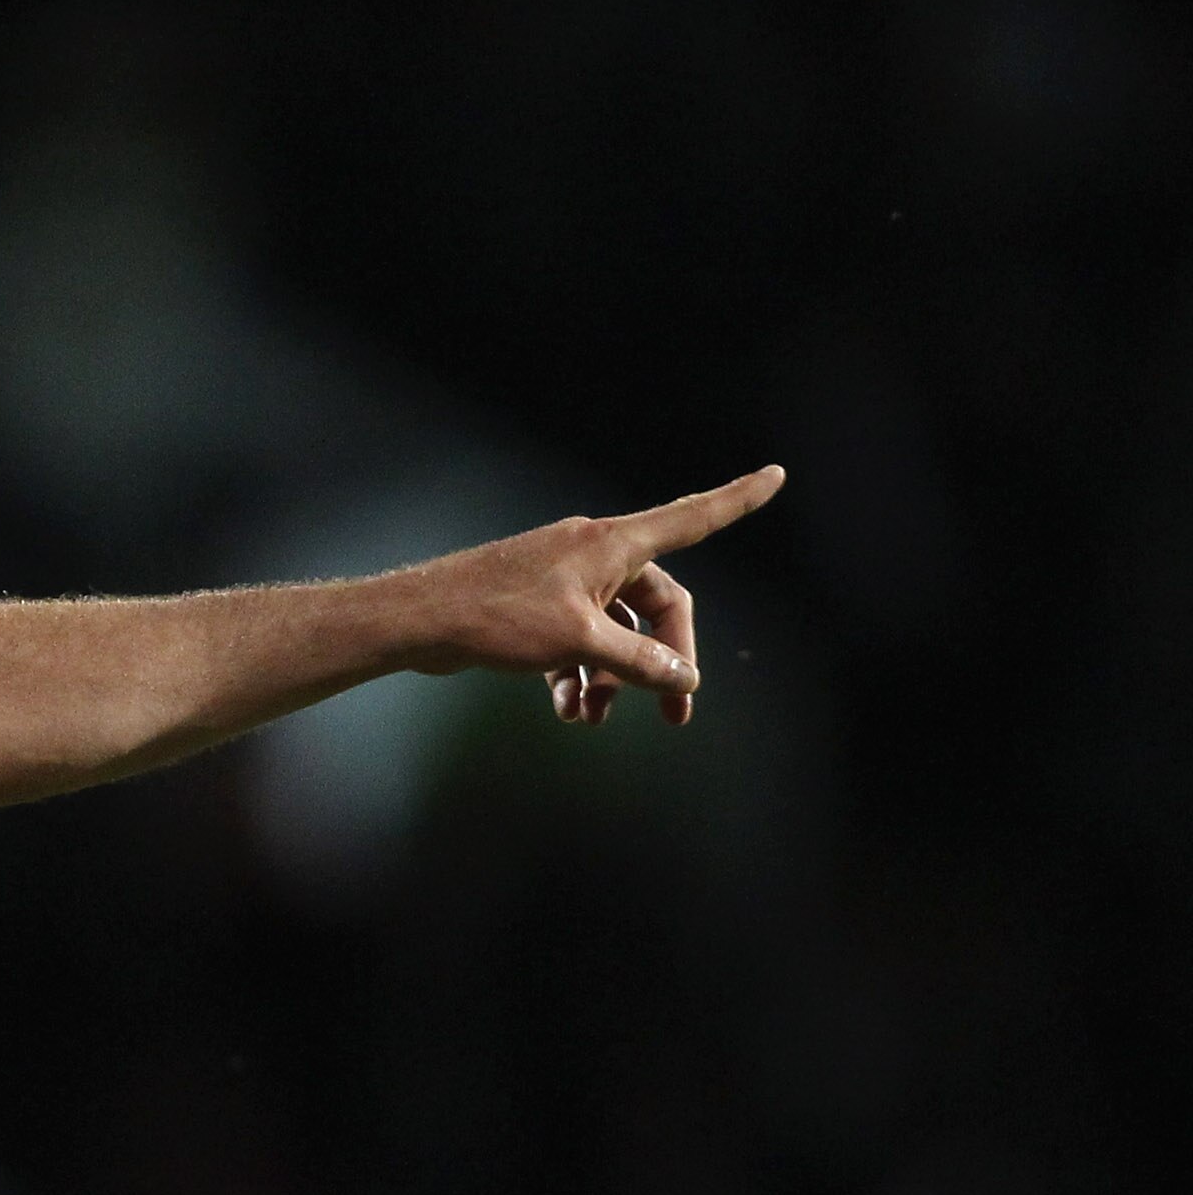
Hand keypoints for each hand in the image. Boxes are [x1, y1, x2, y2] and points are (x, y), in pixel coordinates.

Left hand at [404, 465, 784, 724]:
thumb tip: (684, 677)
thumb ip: (638, 660)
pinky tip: (567, 710)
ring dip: (613, 677)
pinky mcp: (535, 607)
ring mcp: (563, 580)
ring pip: (613, 630)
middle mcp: (592, 554)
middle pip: (655, 602)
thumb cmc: (496, 617)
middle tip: (676, 713)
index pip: (692, 518)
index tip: (776, 476)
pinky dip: (579, 675)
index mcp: (611, 544)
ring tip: (593, 718)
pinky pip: (577, 641)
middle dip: (664, 658)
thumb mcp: (579, 643)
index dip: (737, 499)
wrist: (419, 621)